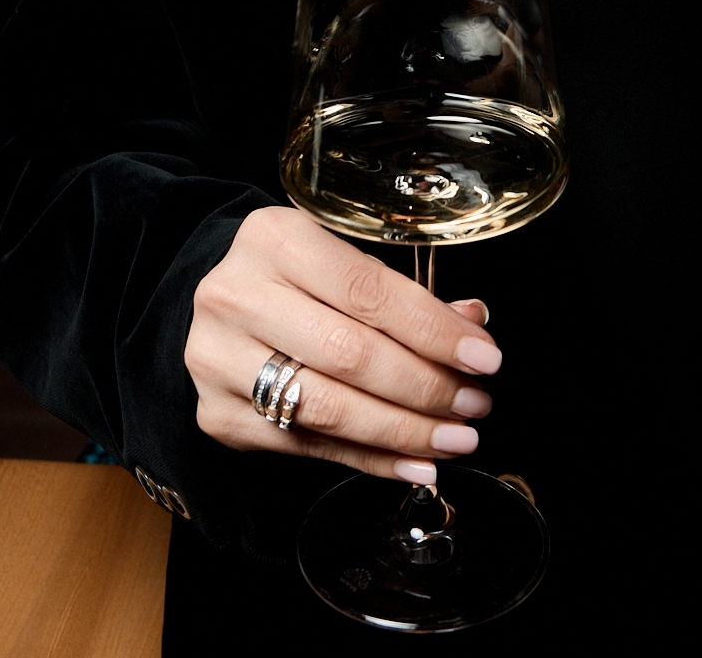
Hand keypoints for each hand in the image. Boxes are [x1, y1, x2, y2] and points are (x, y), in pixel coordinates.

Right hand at [185, 206, 499, 482]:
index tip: (483, 357)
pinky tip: (414, 462)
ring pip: (329, 408)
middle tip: (474, 404)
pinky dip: (370, 459)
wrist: (220, 303)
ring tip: (455, 438)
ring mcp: (220, 359)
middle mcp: (237, 295)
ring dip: (404, 430)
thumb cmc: (294, 278)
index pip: (368, 291)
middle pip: (350, 354)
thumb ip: (401, 293)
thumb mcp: (339, 259)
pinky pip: (307, 447)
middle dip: (426, 386)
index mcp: (275, 239)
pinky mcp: (218, 414)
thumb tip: (471, 324)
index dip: (433, 330)